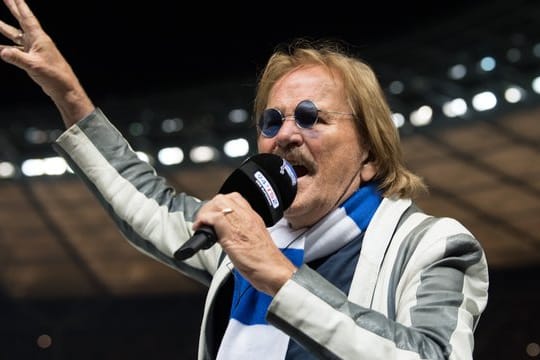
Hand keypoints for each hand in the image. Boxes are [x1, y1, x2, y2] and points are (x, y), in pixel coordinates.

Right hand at [0, 0, 93, 126]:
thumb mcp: (34, 66)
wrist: (64, 89)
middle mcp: (36, 41)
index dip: (19, 5)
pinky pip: (16, 51)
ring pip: (16, 36)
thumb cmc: (54, 76)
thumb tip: (1, 52)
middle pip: (21, 21)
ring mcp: (34, 50)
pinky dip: (6, 48)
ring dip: (5, 28)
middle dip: (13, 9)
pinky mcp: (33, 59)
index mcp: (39, 38)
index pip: (27, 18)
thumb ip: (17, 58)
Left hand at [193, 193, 296, 295]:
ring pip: (218, 203)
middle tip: (205, 221)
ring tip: (202, 225)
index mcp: (253, 217)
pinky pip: (213, 217)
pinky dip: (203, 221)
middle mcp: (247, 216)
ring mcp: (240, 222)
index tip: (213, 216)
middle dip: (210, 207)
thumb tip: (225, 234)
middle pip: (223, 198)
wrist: (273, 270)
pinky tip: (201, 230)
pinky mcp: (231, 232)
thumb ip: (241, 232)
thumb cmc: (265, 261)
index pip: (234, 199)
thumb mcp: (254, 240)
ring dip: (206, 213)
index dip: (219, 206)